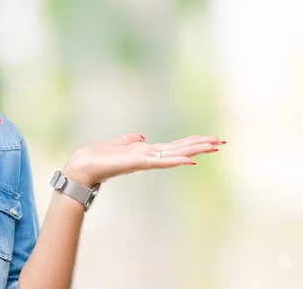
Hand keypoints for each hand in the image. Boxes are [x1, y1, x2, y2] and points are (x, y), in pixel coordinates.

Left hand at [62, 133, 224, 187]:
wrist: (82, 167)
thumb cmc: (97, 158)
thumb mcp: (117, 144)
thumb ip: (129, 140)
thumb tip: (141, 137)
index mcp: (145, 152)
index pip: (173, 146)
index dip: (191, 143)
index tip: (209, 140)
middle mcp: (148, 156)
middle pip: (179, 149)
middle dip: (200, 145)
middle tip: (221, 142)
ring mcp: (143, 160)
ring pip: (174, 154)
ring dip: (194, 150)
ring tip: (213, 146)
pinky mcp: (136, 163)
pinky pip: (159, 161)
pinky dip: (174, 160)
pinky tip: (189, 160)